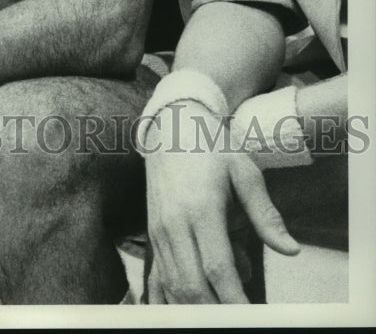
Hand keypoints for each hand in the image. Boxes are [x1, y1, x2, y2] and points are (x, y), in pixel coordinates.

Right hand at [144, 101, 298, 303]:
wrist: (170, 127)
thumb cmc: (211, 148)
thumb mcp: (244, 171)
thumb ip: (265, 213)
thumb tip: (290, 249)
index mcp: (201, 208)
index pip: (218, 267)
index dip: (235, 298)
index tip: (251, 316)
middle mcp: (174, 223)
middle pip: (192, 285)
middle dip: (216, 311)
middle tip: (239, 319)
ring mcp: (159, 231)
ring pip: (173, 286)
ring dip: (196, 308)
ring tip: (222, 311)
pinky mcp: (151, 234)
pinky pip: (157, 278)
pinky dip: (171, 301)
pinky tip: (187, 311)